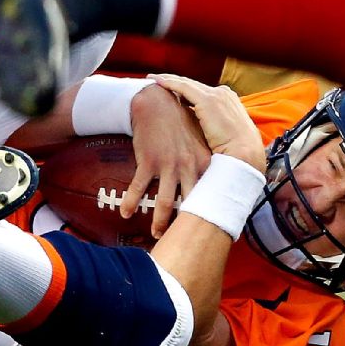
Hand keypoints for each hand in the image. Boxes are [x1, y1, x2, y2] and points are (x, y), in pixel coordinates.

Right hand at [124, 84, 211, 237]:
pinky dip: (130, 201)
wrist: (158, 103)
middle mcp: (190, 166)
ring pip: (166, 201)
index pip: (211, 193)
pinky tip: (124, 212)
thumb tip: (220, 181)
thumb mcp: (202, 140)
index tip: (212, 230)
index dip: (211, 212)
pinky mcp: (149, 161)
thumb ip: (210, 162)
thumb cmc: (180, 123)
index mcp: (205, 162)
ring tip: (156, 235)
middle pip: (191, 203)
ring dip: (160, 221)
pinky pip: (139, 187)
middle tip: (185, 241)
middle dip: (189, 224)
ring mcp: (169, 164)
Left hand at [149, 74, 264, 172]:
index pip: (202, 92)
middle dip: (175, 81)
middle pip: (193, 85)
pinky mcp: (207, 100)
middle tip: (157, 79)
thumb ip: (212, 128)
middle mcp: (223, 93)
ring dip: (168, 79)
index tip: (172, 91)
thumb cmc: (234, 153)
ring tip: (153, 78)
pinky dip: (169, 82)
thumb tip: (195, 133)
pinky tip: (157, 81)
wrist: (244, 155)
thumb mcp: (224, 135)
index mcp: (228, 100)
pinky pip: (183, 87)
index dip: (185, 91)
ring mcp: (216, 95)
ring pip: (186, 83)